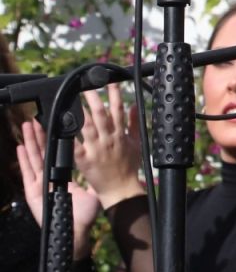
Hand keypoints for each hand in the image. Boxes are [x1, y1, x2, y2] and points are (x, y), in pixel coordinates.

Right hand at [15, 120, 99, 262]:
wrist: (75, 233)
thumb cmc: (83, 216)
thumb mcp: (92, 193)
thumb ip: (96, 180)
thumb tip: (108, 168)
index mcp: (62, 177)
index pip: (57, 154)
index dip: (53, 140)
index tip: (52, 125)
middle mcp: (50, 178)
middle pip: (44, 153)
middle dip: (39, 136)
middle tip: (36, 119)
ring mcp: (40, 184)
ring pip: (34, 159)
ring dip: (30, 142)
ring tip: (27, 126)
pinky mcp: (33, 192)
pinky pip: (28, 173)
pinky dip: (24, 161)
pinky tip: (20, 148)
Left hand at [74, 87, 143, 206]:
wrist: (121, 189)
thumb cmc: (129, 166)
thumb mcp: (137, 142)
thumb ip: (134, 122)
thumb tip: (135, 104)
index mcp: (120, 135)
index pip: (118, 110)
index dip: (115, 95)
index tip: (110, 82)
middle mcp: (108, 140)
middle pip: (101, 116)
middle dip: (94, 100)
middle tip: (88, 87)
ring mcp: (96, 149)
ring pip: (88, 127)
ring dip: (82, 113)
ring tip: (75, 99)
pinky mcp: (84, 160)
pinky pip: (75, 146)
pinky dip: (69, 137)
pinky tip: (63, 126)